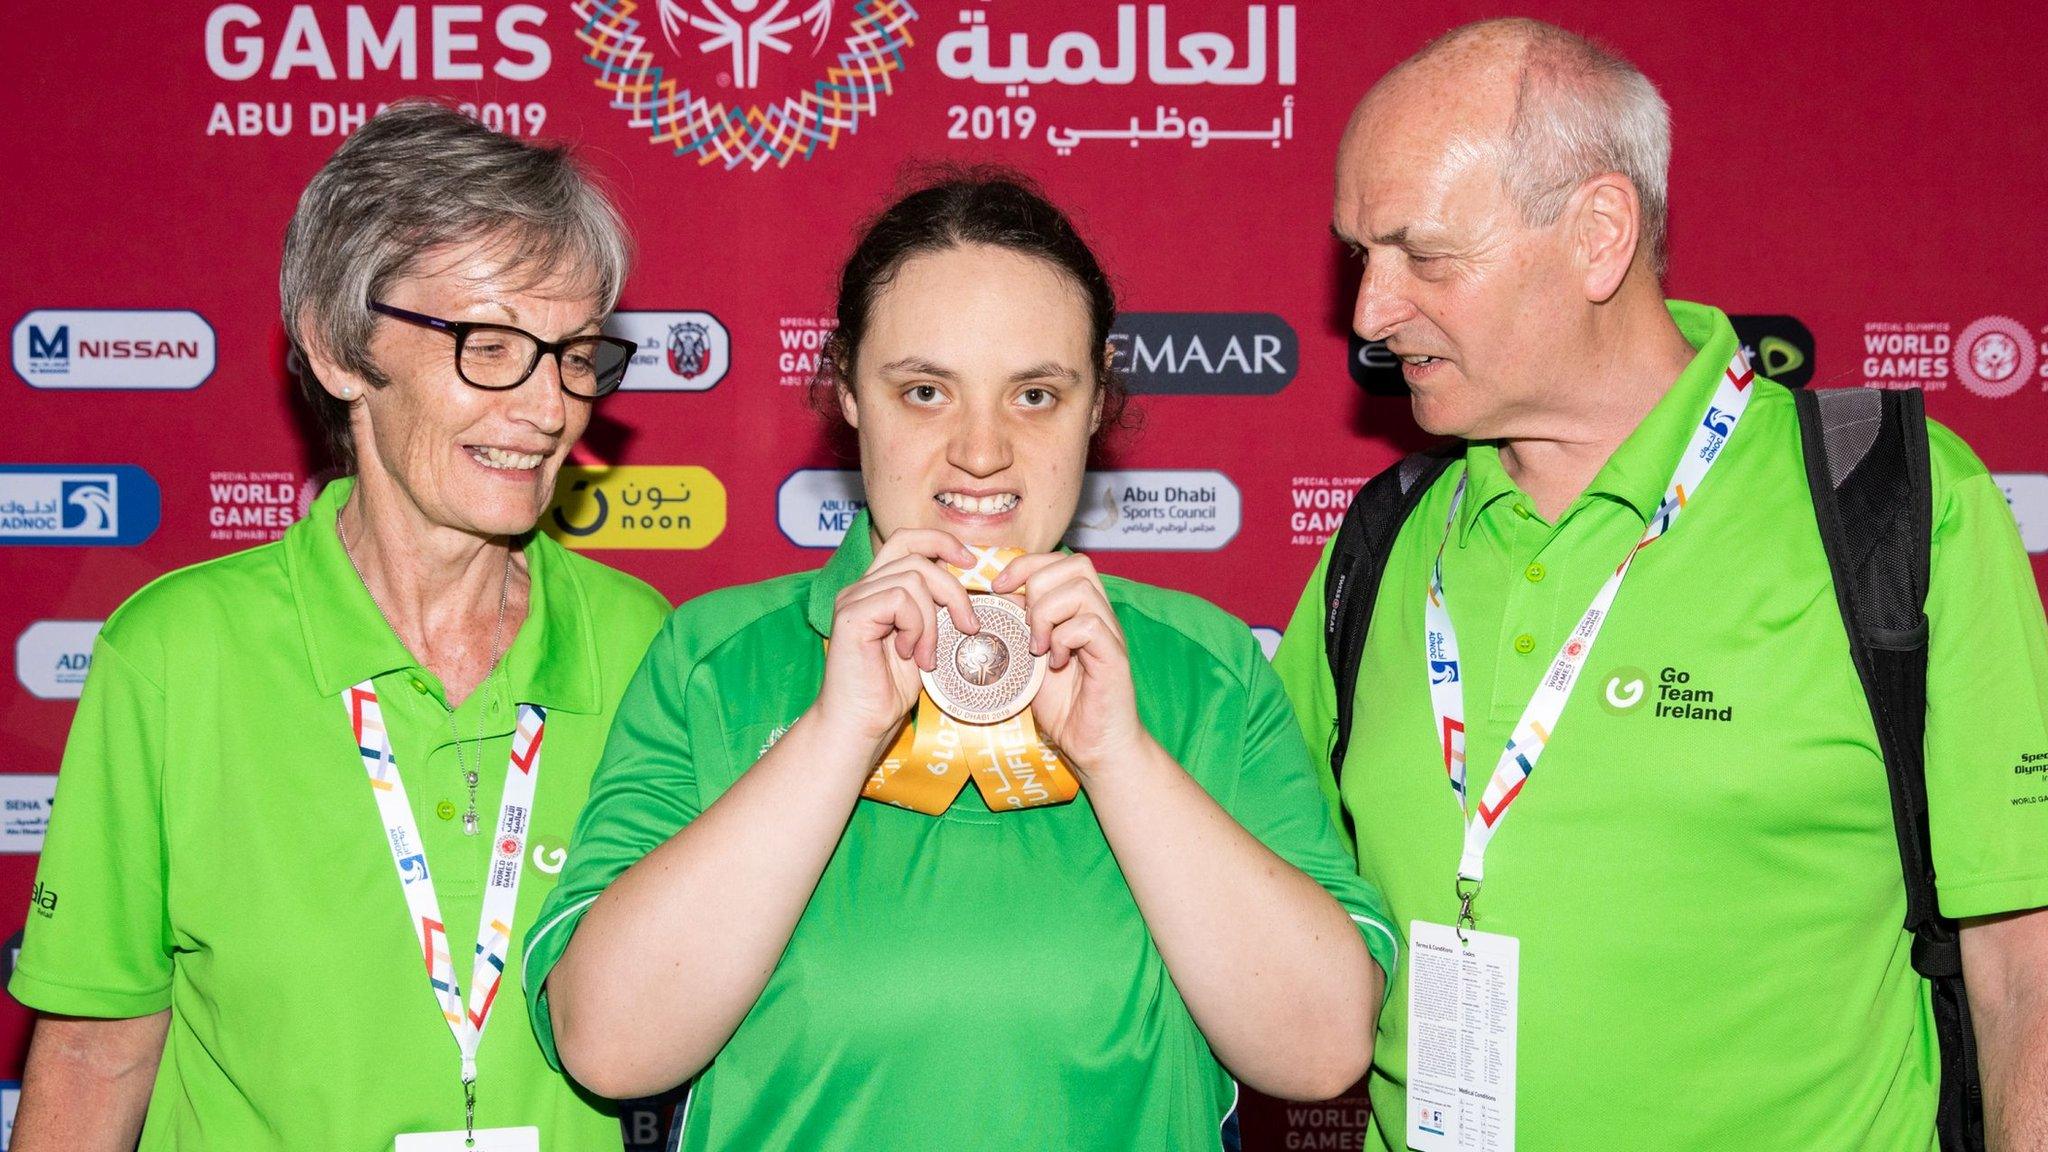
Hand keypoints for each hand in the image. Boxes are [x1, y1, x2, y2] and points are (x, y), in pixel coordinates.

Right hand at [811, 529, 979, 756]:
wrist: (861, 724)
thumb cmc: (891, 690)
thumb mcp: (927, 643)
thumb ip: (939, 612)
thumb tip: (979, 589)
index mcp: (878, 588)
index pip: (907, 539)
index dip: (941, 541)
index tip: (970, 563)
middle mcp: (862, 587)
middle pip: (917, 556)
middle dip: (954, 590)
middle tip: (969, 627)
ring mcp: (853, 599)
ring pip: (913, 579)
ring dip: (934, 621)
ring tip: (928, 656)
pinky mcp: (851, 615)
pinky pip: (900, 599)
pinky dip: (917, 627)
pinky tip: (909, 655)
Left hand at [991, 552, 1149, 775]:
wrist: (1096, 747)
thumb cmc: (1064, 706)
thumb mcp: (1029, 660)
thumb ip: (1017, 628)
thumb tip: (994, 599)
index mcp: (1080, 612)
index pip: (1060, 561)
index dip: (1026, 565)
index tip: (998, 588)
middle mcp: (1099, 616)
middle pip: (1075, 565)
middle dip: (1036, 587)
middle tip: (1022, 626)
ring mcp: (1109, 635)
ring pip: (1081, 590)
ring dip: (1047, 614)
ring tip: (1037, 647)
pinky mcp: (1115, 657)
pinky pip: (1090, 625)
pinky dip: (1063, 639)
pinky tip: (1055, 663)